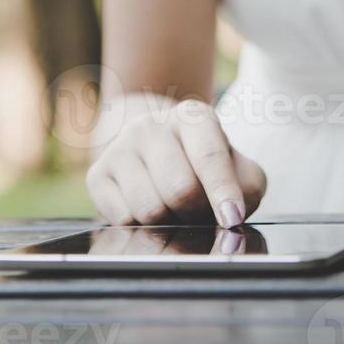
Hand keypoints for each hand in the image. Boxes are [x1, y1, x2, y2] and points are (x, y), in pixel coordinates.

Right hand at [86, 94, 265, 226]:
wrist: (153, 150)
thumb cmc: (203, 164)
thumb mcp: (236, 166)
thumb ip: (246, 186)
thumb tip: (233, 216)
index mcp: (192, 117)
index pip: (209, 155)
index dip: (222, 191)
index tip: (232, 218)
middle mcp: (151, 125)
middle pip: (179, 189)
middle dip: (196, 212)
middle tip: (199, 211)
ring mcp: (120, 147)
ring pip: (149, 209)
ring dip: (169, 222)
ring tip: (173, 208)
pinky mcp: (97, 174)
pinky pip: (123, 219)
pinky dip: (142, 226)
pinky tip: (148, 208)